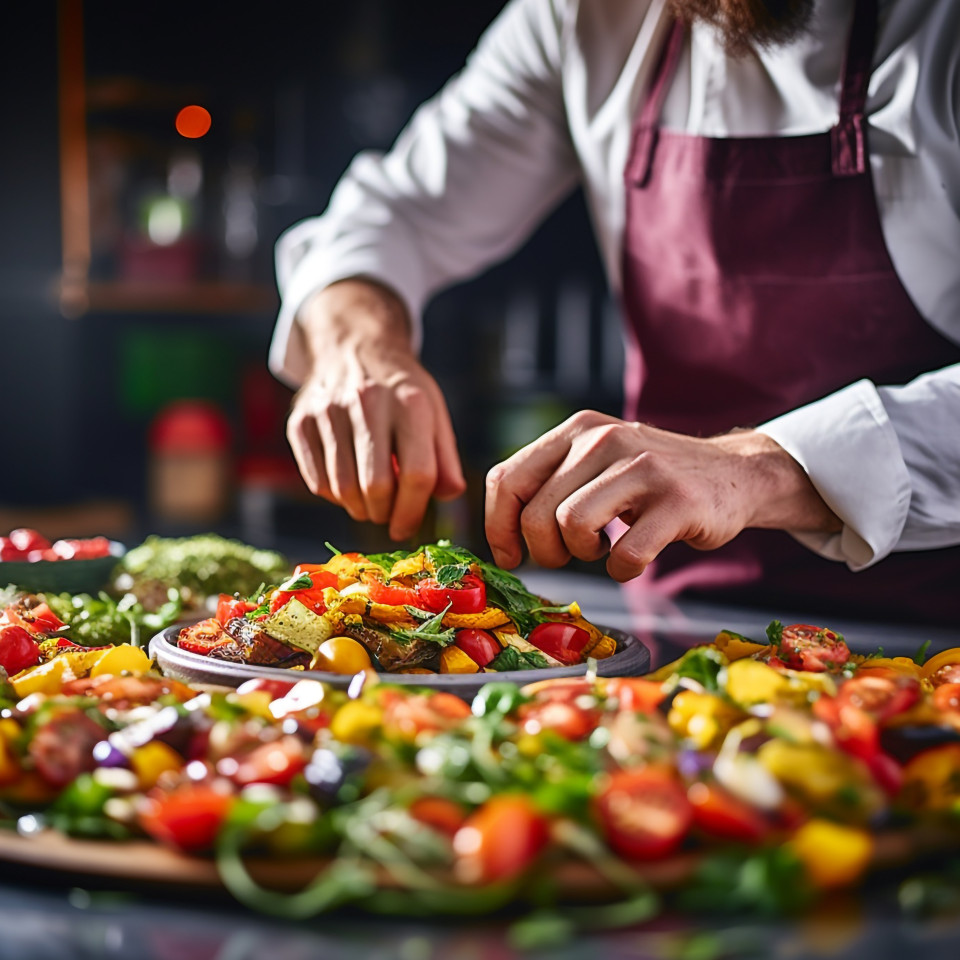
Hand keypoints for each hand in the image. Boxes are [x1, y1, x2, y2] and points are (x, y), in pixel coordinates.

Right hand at [286, 279, 465, 539]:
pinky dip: (334, 496)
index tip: (407, 528)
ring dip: (358, 509)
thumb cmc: (401, 391)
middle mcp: (368, 403)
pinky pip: (317, 481)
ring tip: (369, 504)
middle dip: (384, 513)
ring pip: (343, 488)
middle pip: (376, 486)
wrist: (354, 348)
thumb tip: (449, 495)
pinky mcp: (301, 421)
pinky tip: (347, 484)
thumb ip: (445, 458)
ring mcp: (329, 411)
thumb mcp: (433, 414)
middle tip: (387, 515)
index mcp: (411, 403)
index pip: (417, 474)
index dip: (413, 511)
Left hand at [485, 411, 840, 580]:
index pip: (508, 478)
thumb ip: (550, 485)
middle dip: (544, 550)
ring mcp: (643, 468)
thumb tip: (502, 538)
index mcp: (577, 430)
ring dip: (582, 556)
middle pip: (537, 513)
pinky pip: (625, 554)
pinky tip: (633, 560)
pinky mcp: (677, 501)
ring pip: (572, 526)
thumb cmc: (650, 481)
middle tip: (569, 557)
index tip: (510, 555)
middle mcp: (605, 440)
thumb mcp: (596, 464)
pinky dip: (623, 571)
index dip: (498, 526)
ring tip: (602, 550)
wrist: (733, 473)